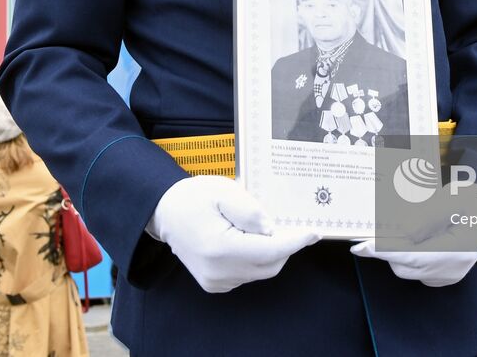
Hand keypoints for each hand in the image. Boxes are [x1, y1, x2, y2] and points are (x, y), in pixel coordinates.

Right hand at [148, 175, 317, 293]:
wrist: (164, 212)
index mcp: (220, 249)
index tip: (312, 233)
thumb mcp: (223, 191)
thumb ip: (249, 210)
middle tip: (287, 224)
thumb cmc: (193, 198)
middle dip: (284, 246)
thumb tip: (271, 228)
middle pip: (269, 265)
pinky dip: (255, 258)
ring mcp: (216, 282)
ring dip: (269, 252)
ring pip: (260, 271)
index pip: (270, 251)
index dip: (295, 242)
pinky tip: (245, 238)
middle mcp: (218, 272)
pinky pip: (247, 274)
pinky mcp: (215, 284)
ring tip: (257, 227)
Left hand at [351, 186, 476, 287]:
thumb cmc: (473, 201)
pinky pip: (414, 270)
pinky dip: (402, 256)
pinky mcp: (441, 277)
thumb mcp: (455, 197)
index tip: (362, 246)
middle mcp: (454, 269)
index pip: (416, 256)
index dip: (387, 252)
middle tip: (363, 234)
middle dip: (383, 250)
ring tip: (382, 233)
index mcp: (461, 248)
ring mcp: (448, 276)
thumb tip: (403, 231)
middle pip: (408, 266)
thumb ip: (429, 214)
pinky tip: (399, 240)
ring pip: (407, 269)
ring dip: (392, 252)